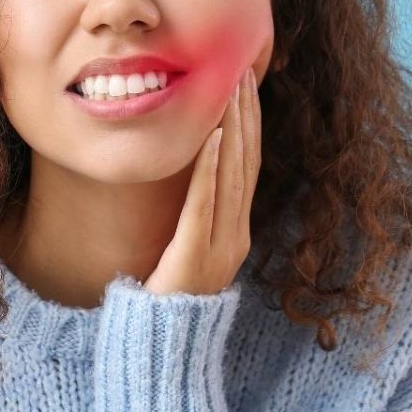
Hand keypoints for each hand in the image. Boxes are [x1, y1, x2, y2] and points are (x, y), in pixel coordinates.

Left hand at [143, 66, 260, 295]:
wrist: (161, 339)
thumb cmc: (169, 288)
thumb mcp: (190, 244)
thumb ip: (199, 211)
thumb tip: (193, 170)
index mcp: (237, 230)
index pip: (248, 166)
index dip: (250, 124)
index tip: (245, 87)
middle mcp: (236, 233)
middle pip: (246, 162)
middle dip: (246, 115)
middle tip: (243, 73)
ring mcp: (221, 244)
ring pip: (233, 175)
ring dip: (235, 128)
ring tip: (231, 91)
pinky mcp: (196, 252)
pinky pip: (205, 200)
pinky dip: (212, 166)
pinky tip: (215, 135)